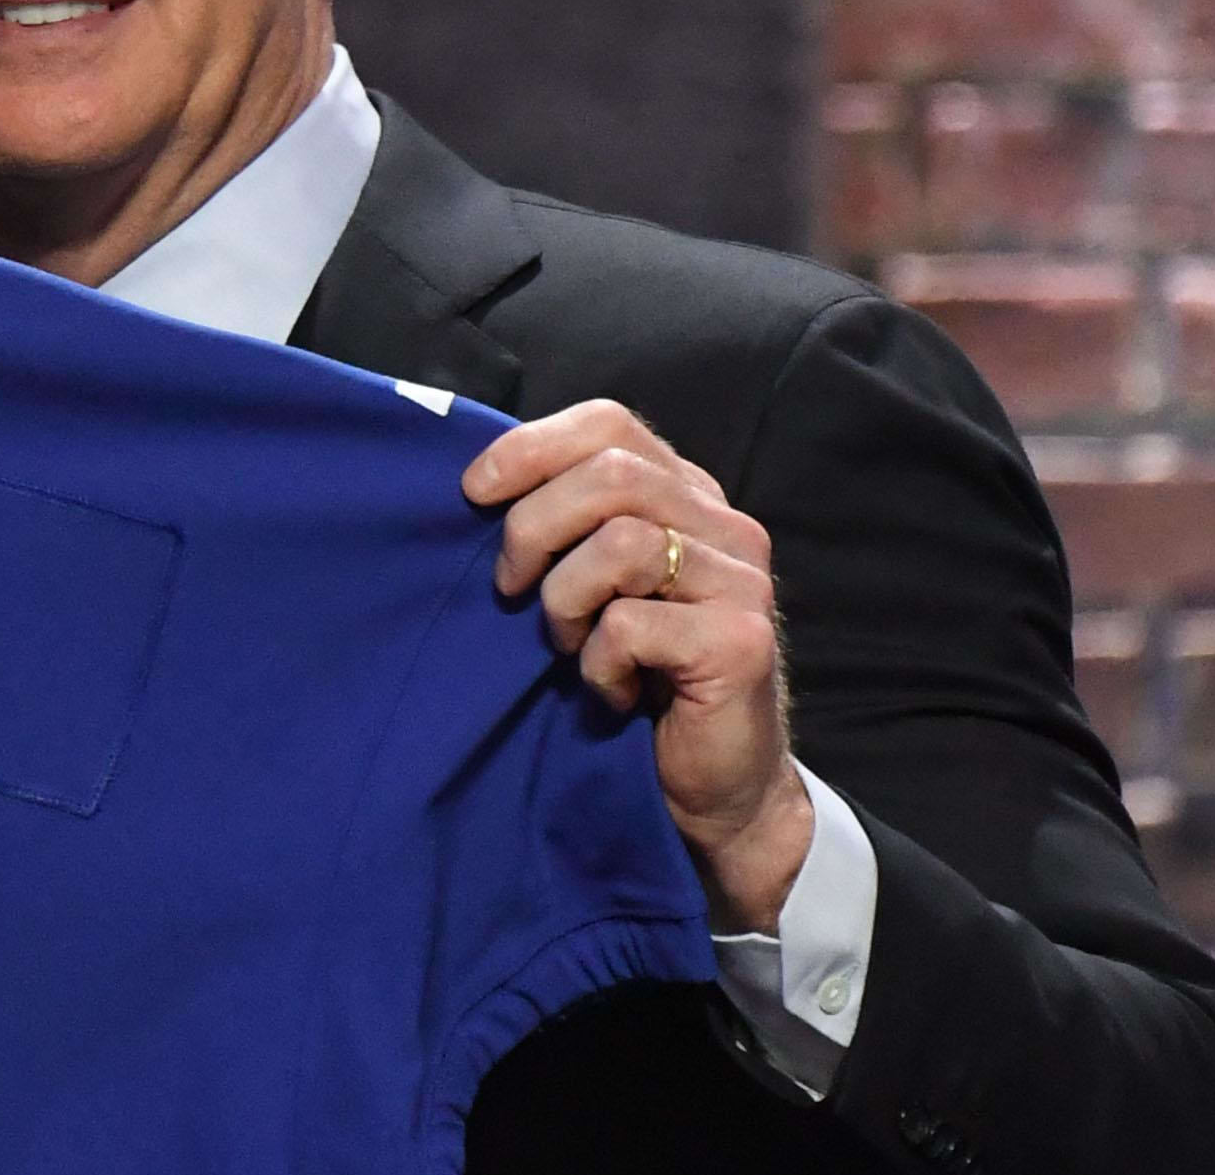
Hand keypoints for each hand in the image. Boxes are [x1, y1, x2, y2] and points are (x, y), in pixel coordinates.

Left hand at [462, 400, 814, 931]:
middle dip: (533, 528)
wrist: (715, 791)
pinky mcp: (740, 642)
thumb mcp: (595, 587)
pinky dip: (597, 662)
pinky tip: (608, 689)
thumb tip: (476, 482)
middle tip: (509, 590)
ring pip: (620, 543)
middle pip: (610, 475)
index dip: (531, 447)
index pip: (610, 423)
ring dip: (564, 601)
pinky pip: (631, 623)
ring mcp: (742, 582)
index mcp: (687, 497)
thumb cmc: (638, 682)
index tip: (473, 492)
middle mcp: (726, 527)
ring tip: (568, 645)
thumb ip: (568, 526)